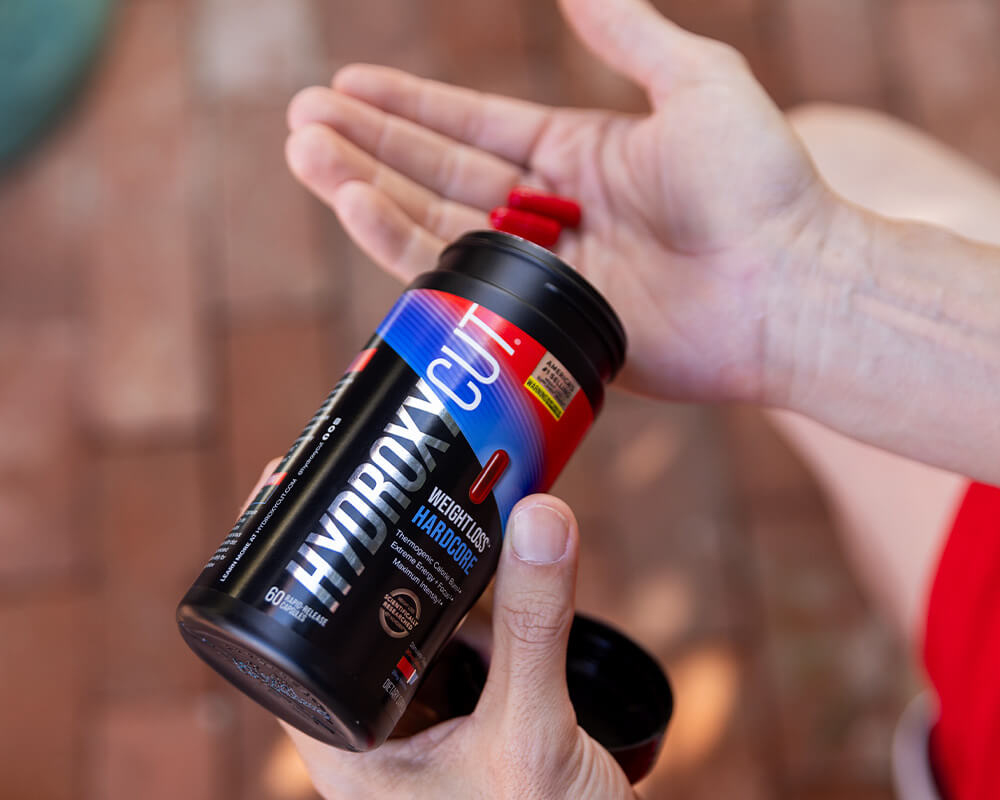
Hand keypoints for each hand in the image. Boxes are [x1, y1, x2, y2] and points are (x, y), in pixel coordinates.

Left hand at [282, 495, 635, 799]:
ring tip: (450, 492)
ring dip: (442, 567)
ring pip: (424, 621)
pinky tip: (506, 555)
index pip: (288, 636)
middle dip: (375, 547)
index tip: (287, 481)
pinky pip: (475, 638)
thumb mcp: (529, 736)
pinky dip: (490, 598)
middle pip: (360, 616)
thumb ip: (535, 627)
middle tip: (382, 466)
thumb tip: (538, 514)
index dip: (286, 558)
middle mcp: (379, 729)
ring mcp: (433, 720)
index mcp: (348, 748)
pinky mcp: (480, 714)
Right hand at [284, 0, 832, 402]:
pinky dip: (402, 246)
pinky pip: (458, 282)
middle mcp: (550, 213)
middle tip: (301, 122)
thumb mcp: (697, 82)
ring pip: (433, 224)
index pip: (472, 124)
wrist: (791, 290)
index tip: (347, 86)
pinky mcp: (542, 323)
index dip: (408, 104)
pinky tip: (355, 210)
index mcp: (578, 154)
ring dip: (367, 188)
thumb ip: (628, 33)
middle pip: (438, 171)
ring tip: (306, 156)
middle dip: (368, 144)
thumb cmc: (758, 183)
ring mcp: (543, 271)